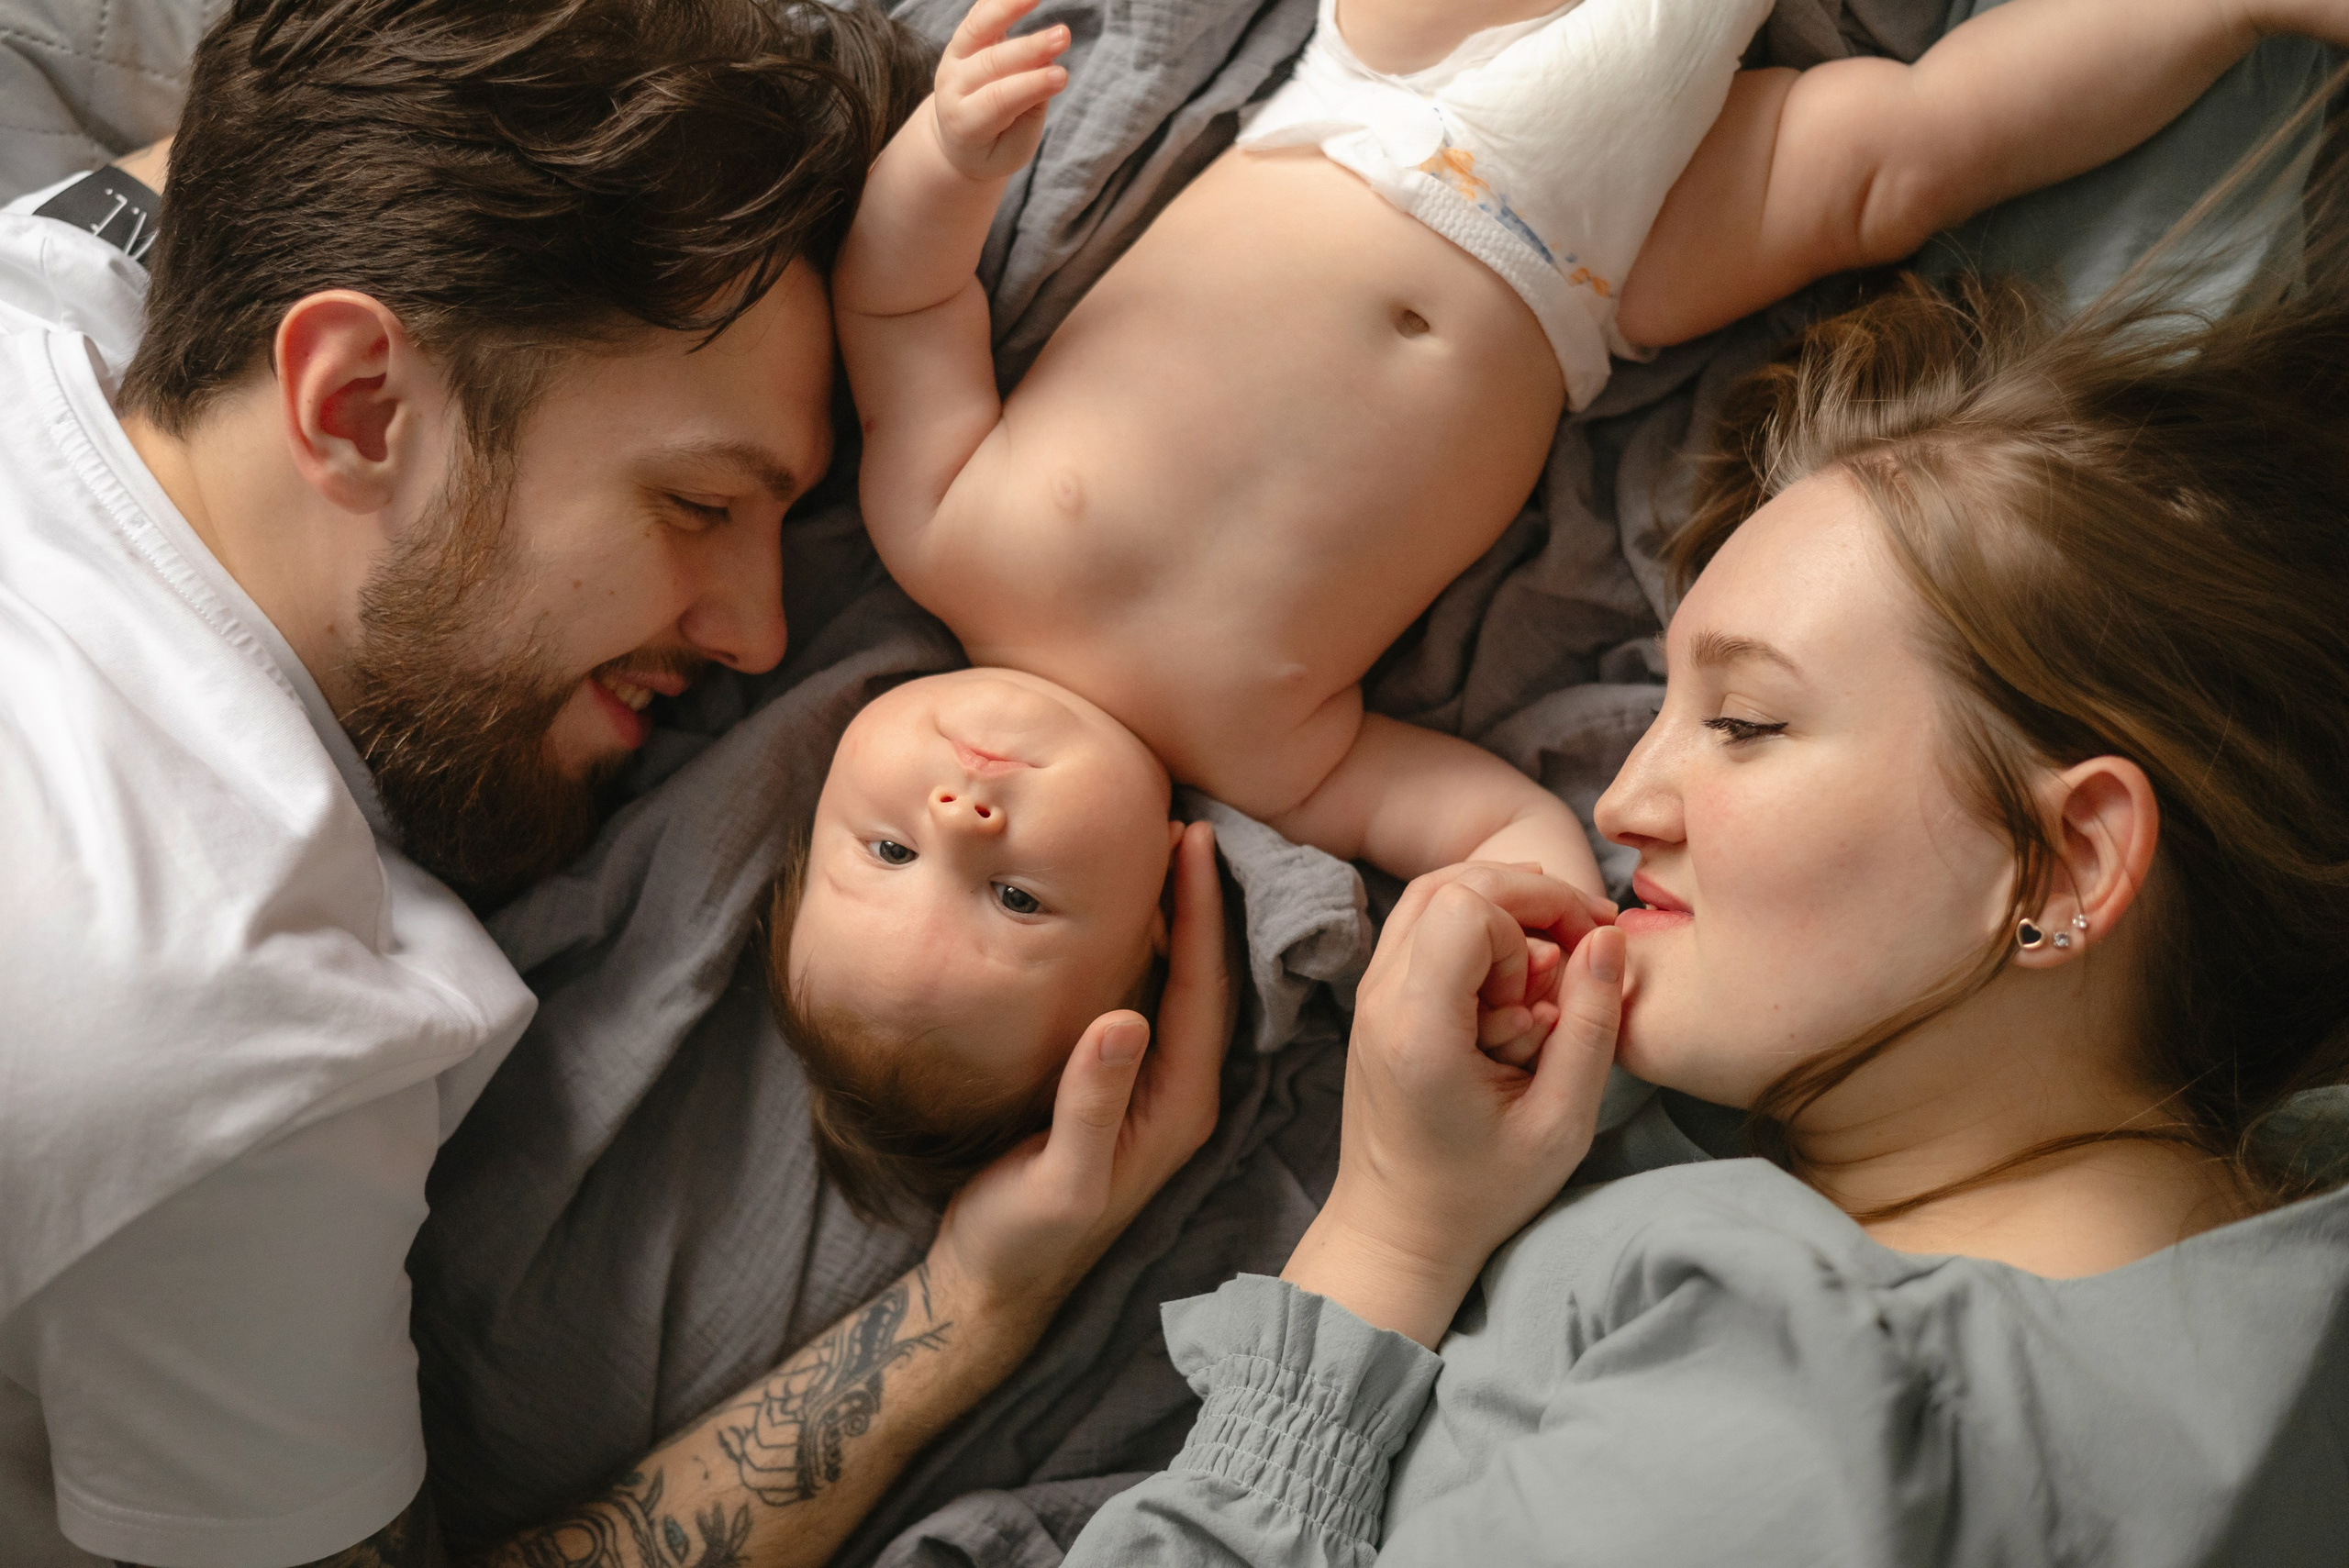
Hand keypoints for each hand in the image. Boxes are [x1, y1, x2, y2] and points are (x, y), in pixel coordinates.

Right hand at [928, 822, 1229, 1328]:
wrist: (993, 1284)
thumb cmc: (1025, 1240)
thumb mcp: (1061, 1180)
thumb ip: (1092, 1104)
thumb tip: (1122, 1018)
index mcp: (1179, 1101)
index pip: (1202, 986)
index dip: (1199, 909)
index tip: (1193, 837)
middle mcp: (1176, 1084)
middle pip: (1199, 971)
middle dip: (1193, 895)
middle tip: (1178, 815)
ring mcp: (1146, 1081)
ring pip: (1170, 978)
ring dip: (1165, 912)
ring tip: (1150, 842)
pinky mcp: (1112, 1080)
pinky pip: (1137, 993)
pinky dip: (1133, 943)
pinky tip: (1110, 906)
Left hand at [929, 0, 1070, 182]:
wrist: (954, 140)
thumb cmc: (992, 148)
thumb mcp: (1012, 148)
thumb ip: (1028, 114)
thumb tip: (1048, 68)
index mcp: (963, 122)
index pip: (998, 100)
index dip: (1031, 86)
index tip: (1063, 76)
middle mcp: (952, 86)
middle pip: (992, 62)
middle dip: (1030, 48)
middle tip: (1063, 36)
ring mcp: (954, 58)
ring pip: (978, 28)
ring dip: (1009, 7)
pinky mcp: (962, 40)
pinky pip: (980, 14)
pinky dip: (1000, 1)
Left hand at [1284, 863, 1624, 1346]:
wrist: (1396, 1230)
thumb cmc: (1480, 1192)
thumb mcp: (1560, 1124)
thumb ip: (1590, 1027)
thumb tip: (1607, 938)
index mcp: (1419, 1029)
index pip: (1467, 906)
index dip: (1531, 921)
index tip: (1565, 973)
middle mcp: (1381, 999)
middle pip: (1450, 883)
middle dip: (1527, 903)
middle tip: (1580, 949)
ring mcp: (1370, 996)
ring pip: (1432, 894)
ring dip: (1501, 912)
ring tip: (1550, 966)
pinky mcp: (1376, 1001)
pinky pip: (1422, 927)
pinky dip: (1475, 932)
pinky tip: (1518, 979)